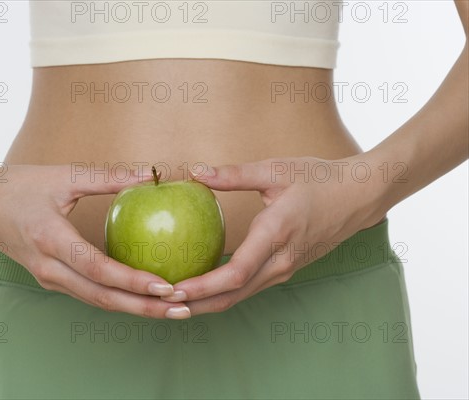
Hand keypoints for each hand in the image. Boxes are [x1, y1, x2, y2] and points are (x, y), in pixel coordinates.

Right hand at [0, 163, 190, 318]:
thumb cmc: (18, 185)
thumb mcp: (64, 177)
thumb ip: (108, 177)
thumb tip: (151, 174)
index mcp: (51, 240)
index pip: (98, 269)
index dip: (133, 281)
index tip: (166, 286)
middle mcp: (48, 267)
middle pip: (101, 298)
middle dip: (143, 308)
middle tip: (180, 310)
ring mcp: (46, 277)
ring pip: (95, 301)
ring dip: (132, 308)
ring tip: (168, 309)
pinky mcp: (49, 278)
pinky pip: (87, 294)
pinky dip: (115, 298)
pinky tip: (140, 296)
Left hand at [163, 156, 386, 315]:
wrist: (360, 195)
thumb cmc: (320, 179)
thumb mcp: (275, 170)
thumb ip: (233, 174)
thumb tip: (195, 171)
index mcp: (277, 233)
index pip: (235, 273)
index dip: (201, 286)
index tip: (172, 289)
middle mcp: (281, 260)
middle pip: (233, 295)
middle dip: (196, 304)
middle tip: (161, 305)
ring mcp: (286, 268)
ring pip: (241, 296)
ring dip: (208, 302)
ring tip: (175, 301)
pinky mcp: (286, 268)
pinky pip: (250, 287)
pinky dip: (224, 292)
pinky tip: (202, 287)